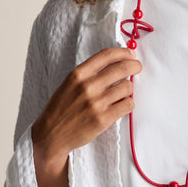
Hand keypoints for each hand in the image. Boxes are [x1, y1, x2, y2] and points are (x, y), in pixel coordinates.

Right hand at [31, 47, 141, 166]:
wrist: (50, 135)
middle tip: (137, 67)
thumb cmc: (61, 108)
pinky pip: (128, 105)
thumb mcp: (69, 84)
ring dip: (129, 88)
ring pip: (127, 87)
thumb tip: (116, 63)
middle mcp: (87, 86)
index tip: (131, 54)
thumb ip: (90, 73)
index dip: (123, 52)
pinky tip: (122, 105)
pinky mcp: (103, 119)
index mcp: (78, 74)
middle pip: (122, 68)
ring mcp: (96, 103)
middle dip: (134, 66)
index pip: (106, 55)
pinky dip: (128, 104)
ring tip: (123, 92)